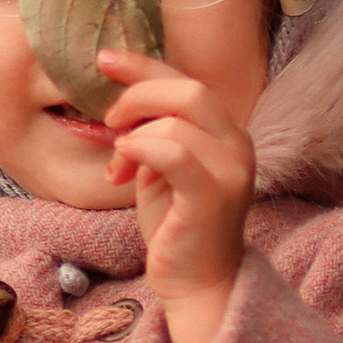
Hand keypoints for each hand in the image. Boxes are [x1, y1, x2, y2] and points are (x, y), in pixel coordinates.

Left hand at [98, 52, 254, 342]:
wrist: (197, 284)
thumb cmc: (177, 227)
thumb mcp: (161, 169)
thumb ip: (153, 133)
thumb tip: (121, 107)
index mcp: (226, 133)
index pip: (187, 81)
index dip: (145, 65)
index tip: (105, 59)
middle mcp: (237, 145)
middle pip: (188, 89)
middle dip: (138, 94)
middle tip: (109, 119)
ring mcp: (231, 171)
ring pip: (179, 119)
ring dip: (134, 135)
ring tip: (119, 165)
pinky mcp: (213, 197)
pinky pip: (175, 153)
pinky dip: (142, 149)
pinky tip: (124, 164)